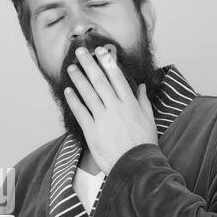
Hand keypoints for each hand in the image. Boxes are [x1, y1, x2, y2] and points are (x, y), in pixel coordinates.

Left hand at [64, 43, 157, 173]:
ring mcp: (102, 119)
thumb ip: (143, 100)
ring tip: (71, 68)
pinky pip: (80, 112)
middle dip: (89, 64)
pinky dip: (73, 100)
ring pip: (88, 94)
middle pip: (99, 81)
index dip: (107, 62)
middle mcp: (115, 107)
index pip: (117, 77)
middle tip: (80, 52)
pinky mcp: (92, 131)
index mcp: (130, 103)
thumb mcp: (149, 119)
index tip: (100, 51)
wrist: (135, 165)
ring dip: (78, 79)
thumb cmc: (143, 143)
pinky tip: (68, 91)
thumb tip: (141, 86)